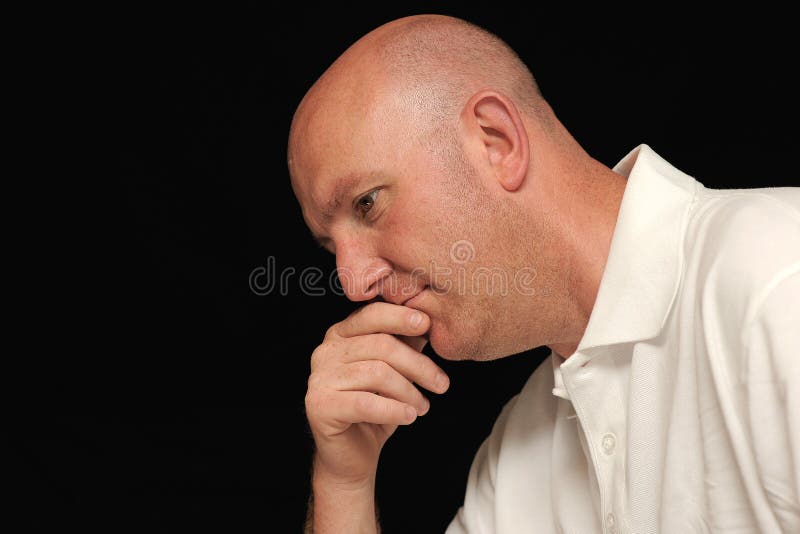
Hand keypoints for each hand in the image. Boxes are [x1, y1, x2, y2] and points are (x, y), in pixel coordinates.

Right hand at [305, 301, 449, 486]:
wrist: (352, 455)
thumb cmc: (375, 409)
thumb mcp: (395, 372)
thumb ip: (405, 344)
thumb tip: (427, 322)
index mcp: (341, 335)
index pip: (372, 315)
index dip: (400, 317)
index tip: (426, 325)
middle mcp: (325, 351)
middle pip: (381, 345)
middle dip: (418, 365)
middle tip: (442, 384)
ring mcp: (319, 378)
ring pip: (377, 373)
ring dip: (409, 391)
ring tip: (423, 406)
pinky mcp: (319, 405)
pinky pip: (365, 403)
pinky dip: (394, 410)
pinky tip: (410, 416)